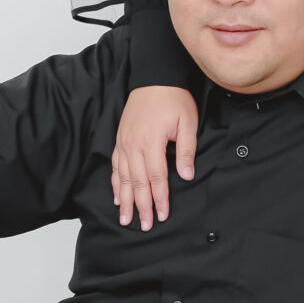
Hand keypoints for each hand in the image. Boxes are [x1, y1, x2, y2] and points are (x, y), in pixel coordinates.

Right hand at [110, 85, 199, 229]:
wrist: (155, 77)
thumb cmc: (174, 99)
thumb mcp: (187, 122)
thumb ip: (186, 150)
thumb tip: (186, 175)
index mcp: (151, 142)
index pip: (156, 177)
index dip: (159, 198)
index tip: (162, 215)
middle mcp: (134, 144)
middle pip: (137, 182)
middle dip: (140, 206)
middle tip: (144, 225)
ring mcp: (124, 142)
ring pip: (123, 177)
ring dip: (124, 199)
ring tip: (125, 218)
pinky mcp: (120, 138)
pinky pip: (115, 165)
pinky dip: (115, 182)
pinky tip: (117, 195)